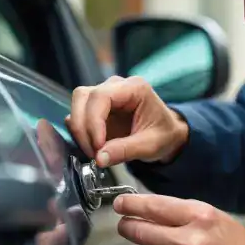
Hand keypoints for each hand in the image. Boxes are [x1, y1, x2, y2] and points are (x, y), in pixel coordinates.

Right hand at [66, 76, 188, 166]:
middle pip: (83, 96)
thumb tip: (100, 158)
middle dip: (83, 127)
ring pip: (78, 104)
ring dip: (80, 130)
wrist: (167, 134)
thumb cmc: (163, 133)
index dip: (94, 122)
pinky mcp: (97, 108)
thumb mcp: (150, 145)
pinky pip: (78, 115)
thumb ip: (125, 151)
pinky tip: (93, 146)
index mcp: (134, 88)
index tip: (98, 146)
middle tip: (94, 152)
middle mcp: (116, 86)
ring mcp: (105, 95)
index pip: (101, 96)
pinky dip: (80, 133)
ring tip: (95, 152)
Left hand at [114, 194, 244, 244]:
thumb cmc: (232, 240)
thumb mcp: (209, 216)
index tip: (121, 204)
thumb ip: (181, 214)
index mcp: (198, 215)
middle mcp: (190, 238)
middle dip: (128, 227)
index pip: (154, 207)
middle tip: (123, 224)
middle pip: (142, 231)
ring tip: (153, 243)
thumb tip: (149, 211)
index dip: (132, 205)